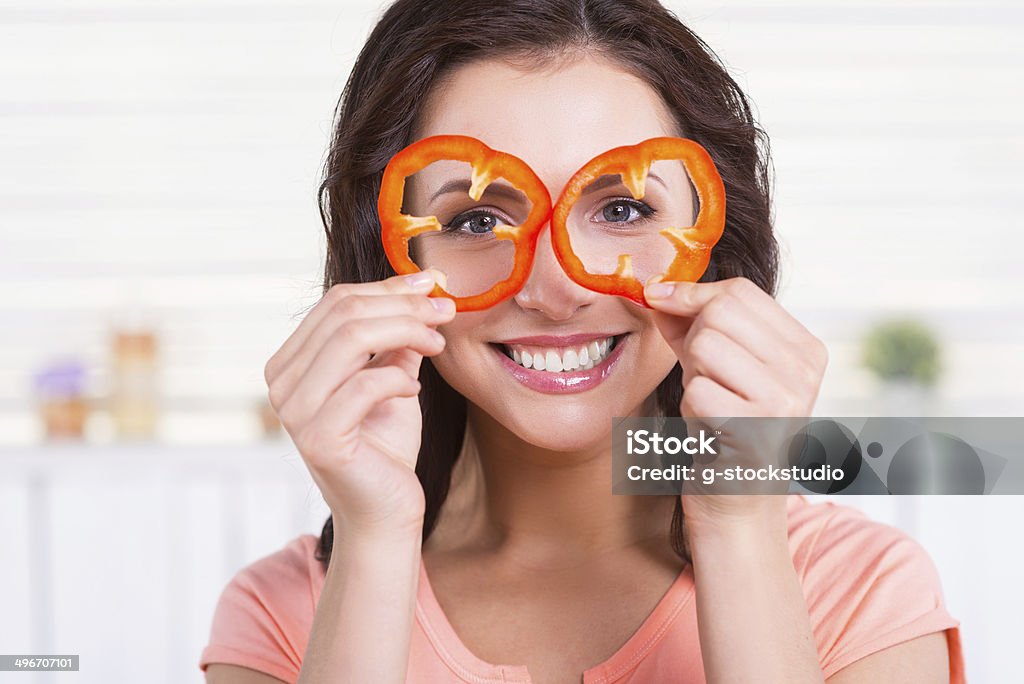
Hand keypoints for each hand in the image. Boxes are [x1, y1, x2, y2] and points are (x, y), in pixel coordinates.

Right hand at [265, 271, 454, 537]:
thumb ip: (395, 337)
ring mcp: (294, 412)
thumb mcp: (391, 377)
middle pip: (345, 313)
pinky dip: (398, 379)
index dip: (389, 287)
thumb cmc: (386, 446)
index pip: (336, 302)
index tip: (433, 285)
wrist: (386, 511)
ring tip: (438, 343)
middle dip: (403, 305)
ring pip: (352, 339)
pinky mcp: (318, 439)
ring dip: (407, 332)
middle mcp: (281, 384)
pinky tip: (415, 389)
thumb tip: (422, 288)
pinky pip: (364, 385)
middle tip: (446, 311)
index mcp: (290, 362)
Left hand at [644, 277, 828, 535]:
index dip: (692, 295)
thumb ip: (690, 321)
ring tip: (709, 402)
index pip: (740, 291)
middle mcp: (806, 370)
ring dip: (692, 375)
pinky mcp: (758, 429)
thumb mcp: (712, 364)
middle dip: (692, 339)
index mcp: (806, 348)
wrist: (735, 503)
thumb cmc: (721, 428)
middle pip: (720, 312)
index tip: (663, 304)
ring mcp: (787, 400)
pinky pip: (698, 389)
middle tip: (701, 375)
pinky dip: (690, 408)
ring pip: (706, 345)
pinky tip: (708, 427)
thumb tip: (657, 286)